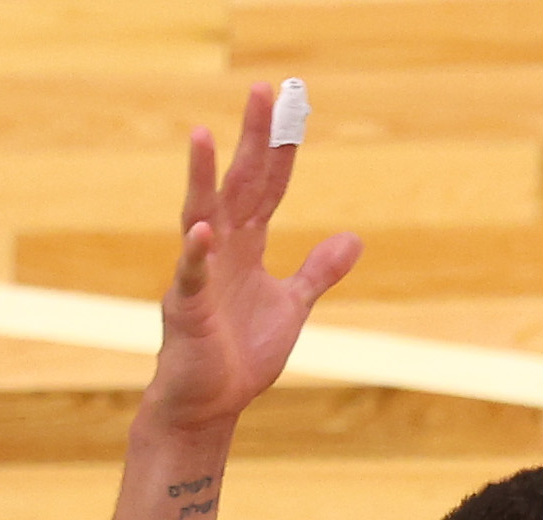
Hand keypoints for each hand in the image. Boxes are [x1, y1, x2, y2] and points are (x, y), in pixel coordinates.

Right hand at [141, 78, 363, 435]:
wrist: (208, 405)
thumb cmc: (241, 355)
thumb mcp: (291, 307)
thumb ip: (317, 272)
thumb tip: (355, 238)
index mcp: (246, 246)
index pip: (268, 187)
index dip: (282, 150)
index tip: (292, 107)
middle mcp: (221, 249)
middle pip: (239, 184)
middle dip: (251, 140)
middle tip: (262, 91)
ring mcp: (200, 275)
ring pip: (201, 215)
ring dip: (202, 177)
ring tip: (203, 135)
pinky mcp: (187, 310)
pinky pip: (191, 276)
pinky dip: (197, 255)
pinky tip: (203, 231)